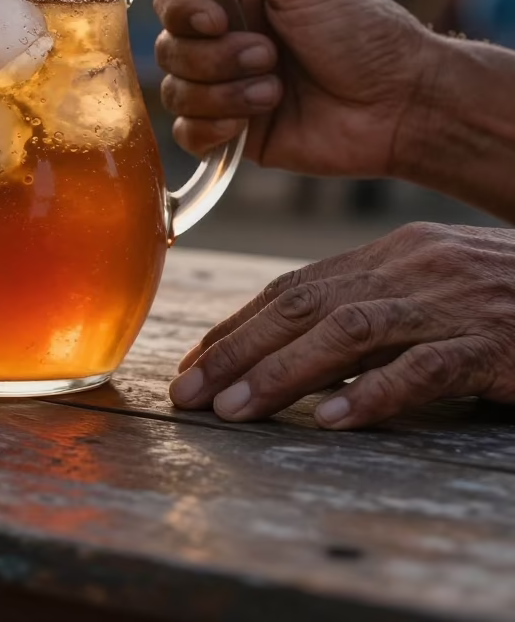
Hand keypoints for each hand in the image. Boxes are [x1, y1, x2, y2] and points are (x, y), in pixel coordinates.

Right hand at [153, 0, 440, 176]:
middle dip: (215, 57)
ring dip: (224, 92)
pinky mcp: (234, 133)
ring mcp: (226, 88)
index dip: (183, 12)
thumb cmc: (365, 34)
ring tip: (274, 91)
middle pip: (168, 48)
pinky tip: (250, 121)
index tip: (218, 20)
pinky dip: (211, 127)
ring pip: (175, 91)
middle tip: (269, 56)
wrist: (402, 105)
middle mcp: (225, 41)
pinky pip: (186, 134)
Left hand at [170, 223, 514, 428]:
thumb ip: (367, 310)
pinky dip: (375, 394)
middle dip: (237, 351)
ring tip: (237, 411)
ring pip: (349, 333)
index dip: (237, 326)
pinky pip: (426, 367)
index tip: (195, 362)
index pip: (292, 288)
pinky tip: (334, 419)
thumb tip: (297, 354)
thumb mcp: (427, 291)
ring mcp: (451, 302)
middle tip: (189, 392)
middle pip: (303, 307)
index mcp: (387, 255)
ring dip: (284, 373)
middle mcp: (409, 268)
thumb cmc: (504, 297)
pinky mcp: (494, 341)